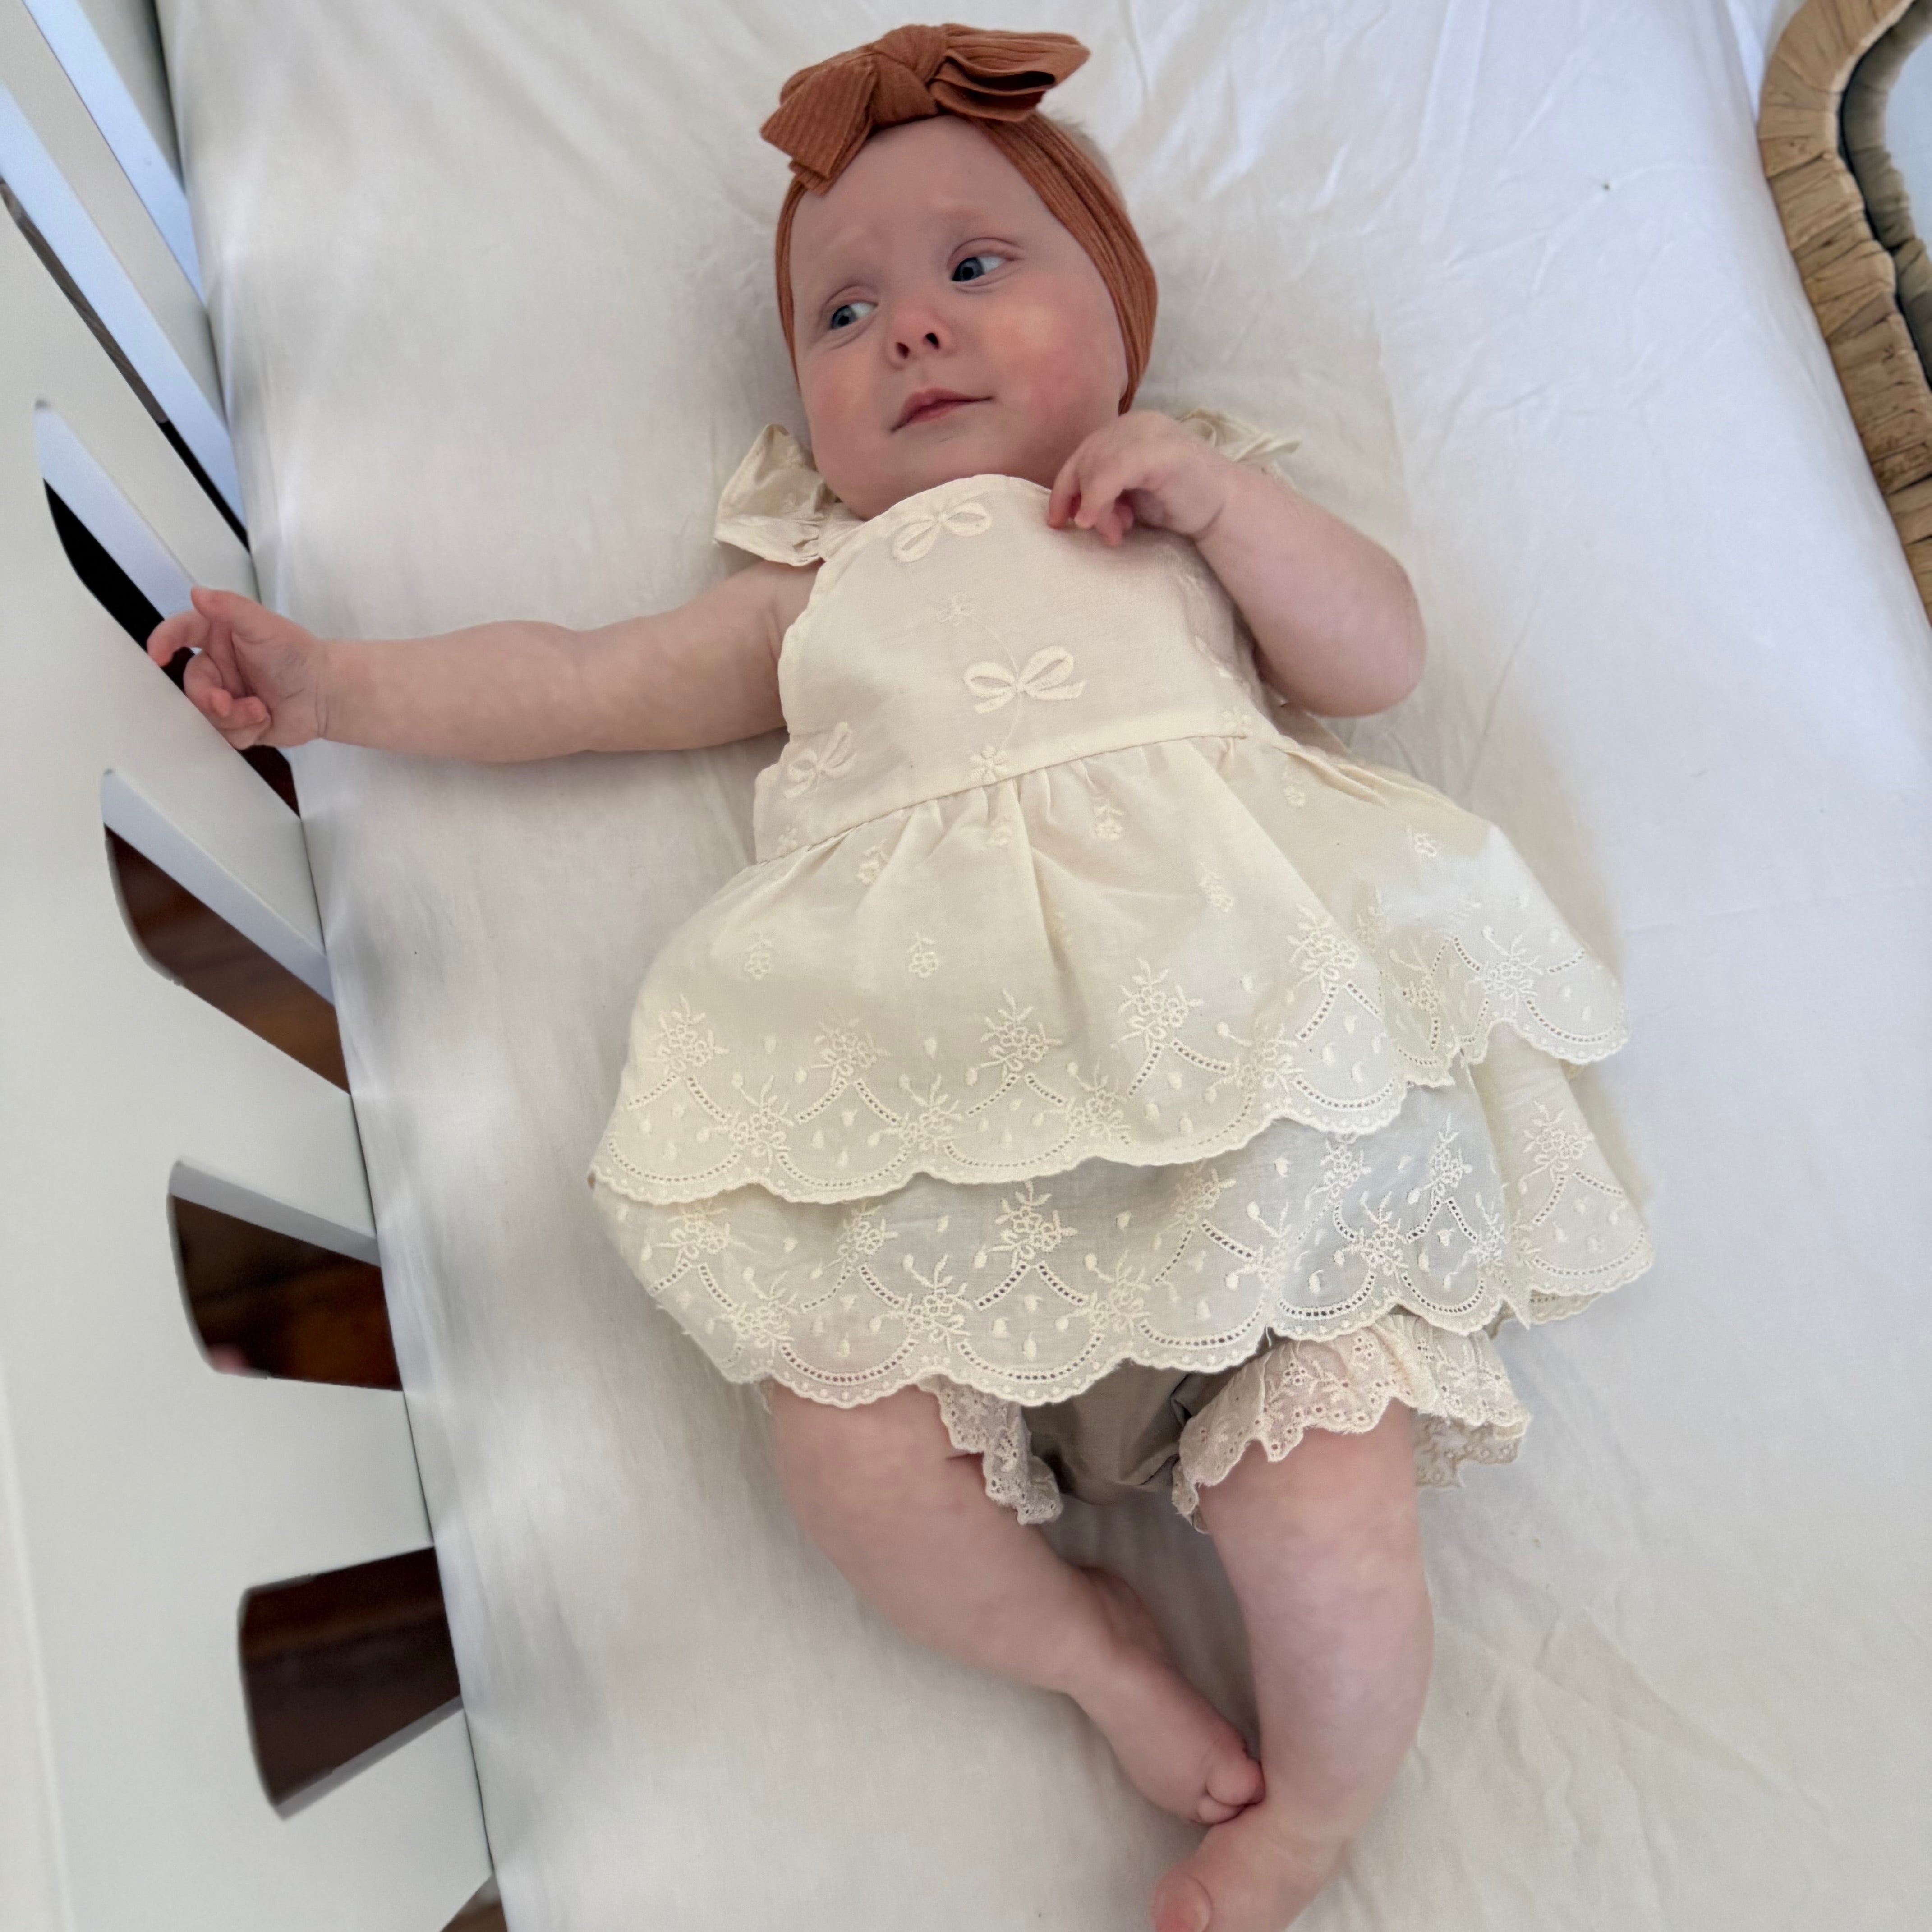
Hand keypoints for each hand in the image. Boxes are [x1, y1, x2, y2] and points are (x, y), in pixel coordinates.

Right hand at [145, 586, 328, 749]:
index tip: (157, 654)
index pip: (182, 632)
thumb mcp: (265, 626)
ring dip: (232, 717)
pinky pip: (224, 734)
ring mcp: (227, 694)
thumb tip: (198, 594)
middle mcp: (219, 665)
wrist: (327, 694)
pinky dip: (244, 730)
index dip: (165, 640)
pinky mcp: (237, 720)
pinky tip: (264, 720)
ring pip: (205, 714)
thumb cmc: (299, 656)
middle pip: (192, 684)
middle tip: (226, 703)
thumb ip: (231, 607)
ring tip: (260, 711)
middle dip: (208, 698)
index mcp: (219, 636)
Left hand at [1045, 411, 1244, 547]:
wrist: (1225, 508)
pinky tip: (1092, 519)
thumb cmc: (1178, 502)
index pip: (1083, 455)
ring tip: (1114, 533)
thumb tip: (1071, 511)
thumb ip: (1104, 490)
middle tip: (1095, 532)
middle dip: (1081, 502)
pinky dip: (1096, 499)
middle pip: (1085, 461)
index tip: (1057, 521)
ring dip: (1094, 507)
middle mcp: (1136, 423)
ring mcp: (1148, 434)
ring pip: (1096, 468)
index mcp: (1128, 428)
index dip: (1064, 490)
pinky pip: (1112, 472)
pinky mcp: (1158, 452)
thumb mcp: (1131, 493)